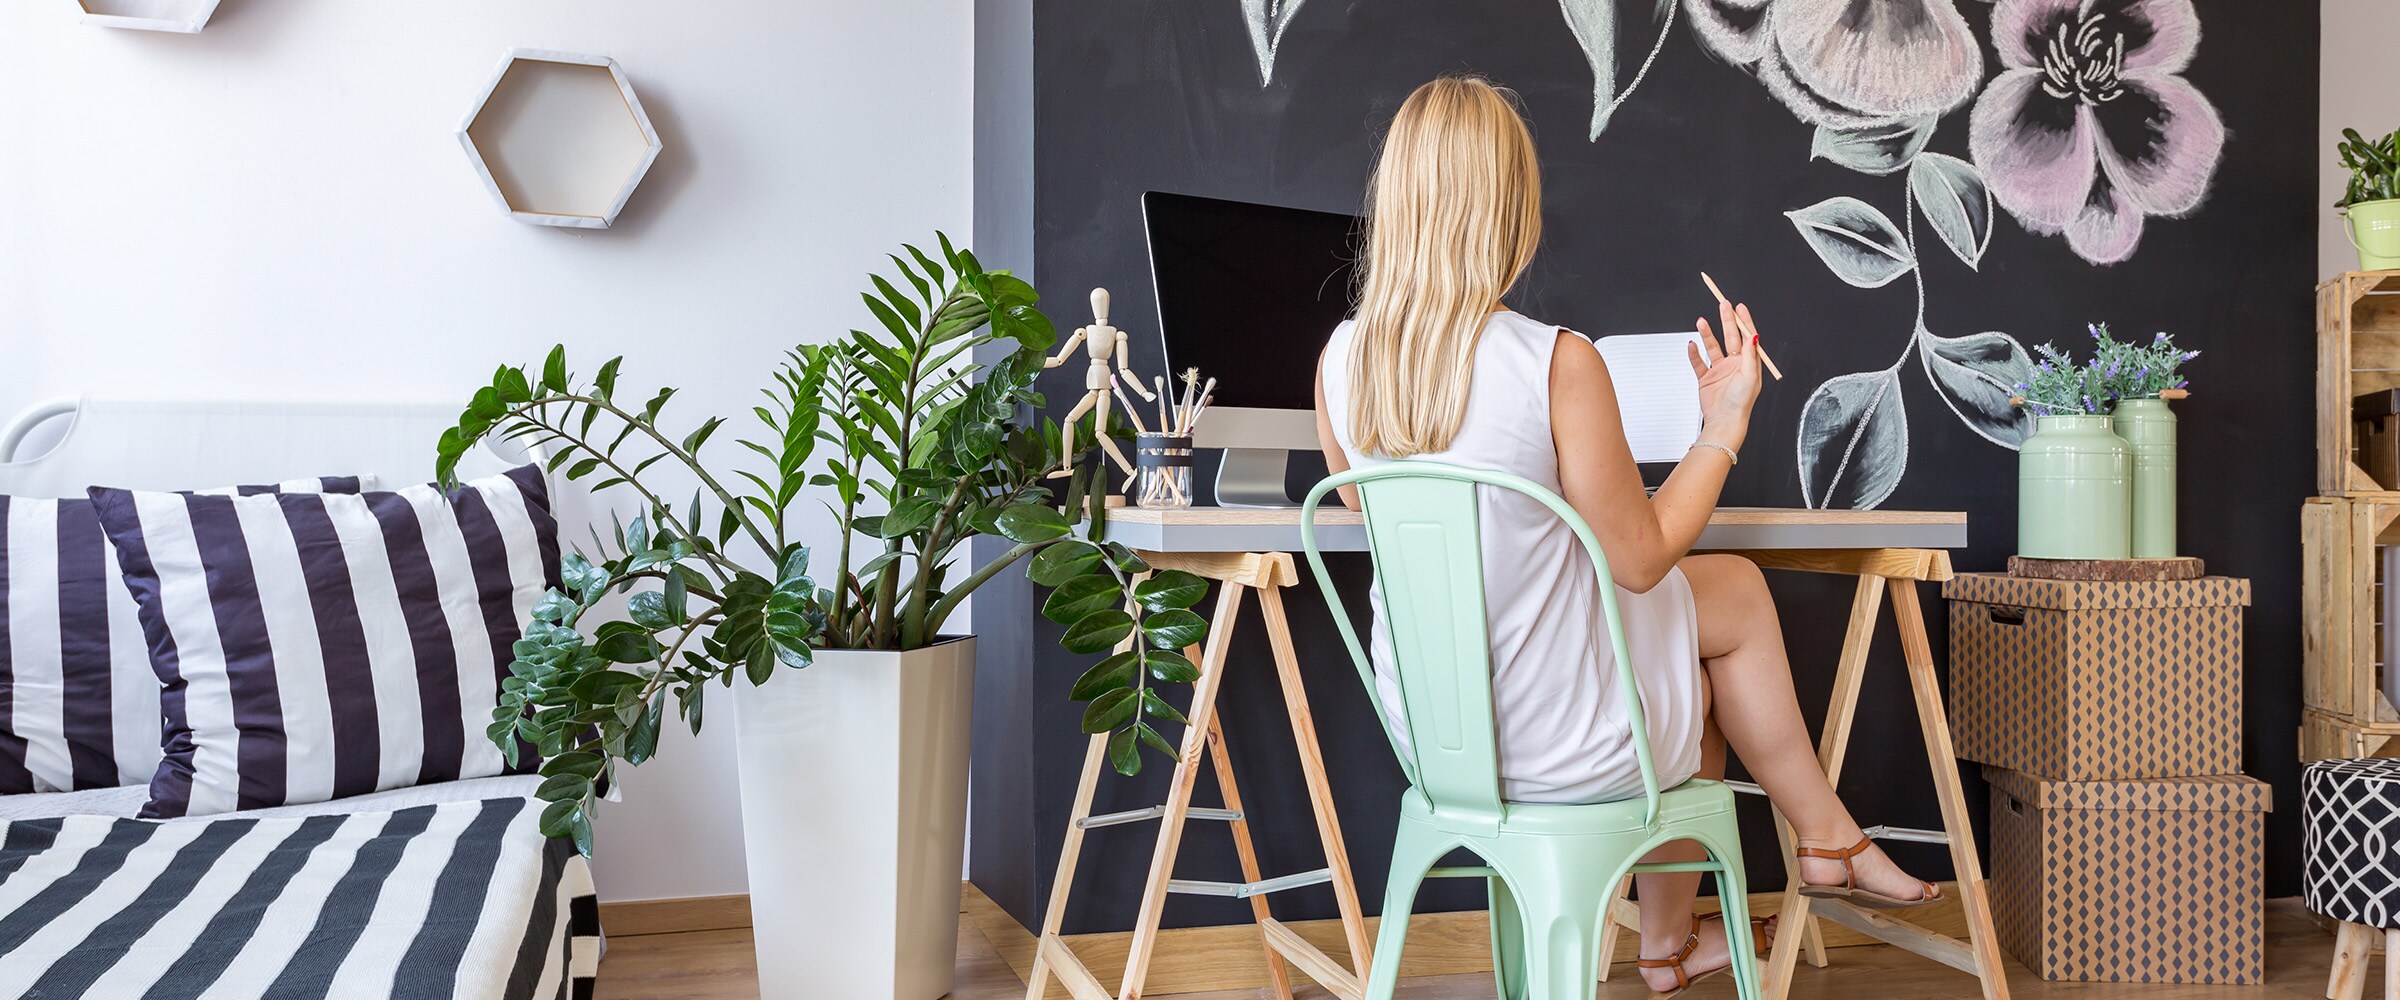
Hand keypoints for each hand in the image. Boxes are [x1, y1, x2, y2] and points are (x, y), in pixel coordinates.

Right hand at [1686, 299, 1762, 453]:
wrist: (1724, 422)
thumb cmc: (1740, 403)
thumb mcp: (1750, 376)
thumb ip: (1750, 355)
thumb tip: (1753, 336)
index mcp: (1748, 364)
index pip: (1747, 337)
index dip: (1744, 321)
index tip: (1739, 308)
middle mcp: (1735, 365)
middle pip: (1730, 337)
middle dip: (1727, 320)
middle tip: (1723, 305)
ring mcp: (1719, 370)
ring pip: (1713, 346)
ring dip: (1707, 334)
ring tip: (1702, 322)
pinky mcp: (1706, 378)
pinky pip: (1698, 362)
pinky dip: (1694, 353)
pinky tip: (1691, 345)